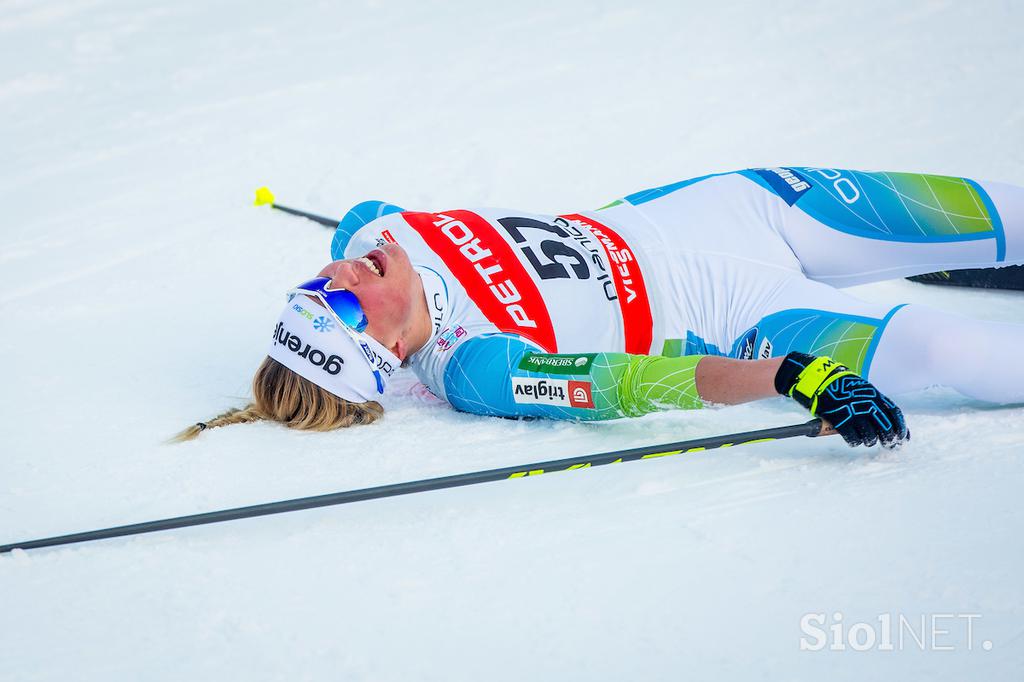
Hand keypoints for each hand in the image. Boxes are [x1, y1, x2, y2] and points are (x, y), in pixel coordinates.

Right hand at [775, 353, 908, 447]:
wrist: (816, 378)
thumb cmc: (838, 385)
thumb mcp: (860, 389)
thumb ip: (873, 403)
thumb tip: (886, 420)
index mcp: (874, 395)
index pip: (894, 414)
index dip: (901, 428)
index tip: (903, 438)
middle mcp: (867, 404)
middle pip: (885, 427)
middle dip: (888, 439)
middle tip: (888, 445)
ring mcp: (854, 413)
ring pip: (870, 436)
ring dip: (870, 441)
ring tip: (866, 441)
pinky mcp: (841, 420)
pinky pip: (853, 437)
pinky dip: (854, 441)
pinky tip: (853, 441)